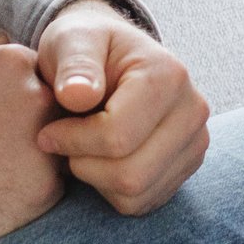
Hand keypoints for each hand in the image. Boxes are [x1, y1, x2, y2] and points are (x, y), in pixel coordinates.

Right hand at [0, 42, 67, 243]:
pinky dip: (29, 187)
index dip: (14, 94)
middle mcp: (38, 95)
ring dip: (33, 152)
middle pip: (51, 104)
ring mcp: (47, 140)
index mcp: (13, 62)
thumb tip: (1, 41)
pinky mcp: (48, 183)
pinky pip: (49, 181)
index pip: (34, 71)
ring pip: (56, 143)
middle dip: (30, 120)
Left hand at [33, 0, 210, 215]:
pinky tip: (99, 159)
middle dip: (84, 165)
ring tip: (80, 149)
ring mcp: (195, 142)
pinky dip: (111, 190)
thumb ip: (73, 64)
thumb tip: (78, 95)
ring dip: (96, 179)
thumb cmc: (88, 46)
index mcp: (169, 76)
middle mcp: (193, 111)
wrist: (114, 56)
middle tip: (62, 144)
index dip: (72, 142)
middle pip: (131, 174)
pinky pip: (143, 202)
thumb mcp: (72, 40)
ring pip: (137, 194)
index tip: (47, 132)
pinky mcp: (187, 166)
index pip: (118, 136)